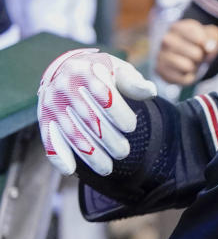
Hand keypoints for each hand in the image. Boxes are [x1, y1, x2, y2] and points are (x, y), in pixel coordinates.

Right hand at [38, 49, 157, 175]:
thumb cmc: (101, 72)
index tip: (131, 127)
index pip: (105, 95)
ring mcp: (52, 103)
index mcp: (87, 70)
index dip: (119, 114)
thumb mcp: (118, 69)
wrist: (66, 68)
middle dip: (108, 139)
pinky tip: (71, 170)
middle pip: (89, 118)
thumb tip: (151, 92)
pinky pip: (49, 139)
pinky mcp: (44, 117)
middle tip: (123, 152)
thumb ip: (133, 82)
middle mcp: (65, 86)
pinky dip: (59, 156)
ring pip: (72, 133)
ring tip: (107, 168)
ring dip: (90, 154)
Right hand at [155, 19, 217, 84]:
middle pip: (197, 55)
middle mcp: (166, 39)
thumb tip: (209, 48)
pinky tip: (182, 70)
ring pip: (189, 67)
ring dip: (194, 67)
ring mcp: (160, 55)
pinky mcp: (160, 70)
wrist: (182, 55)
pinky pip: (184, 79)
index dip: (207, 45)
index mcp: (177, 27)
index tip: (203, 44)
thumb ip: (213, 38)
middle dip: (200, 57)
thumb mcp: (209, 35)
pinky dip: (188, 77)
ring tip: (188, 61)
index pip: (201, 39)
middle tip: (195, 54)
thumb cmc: (197, 43)